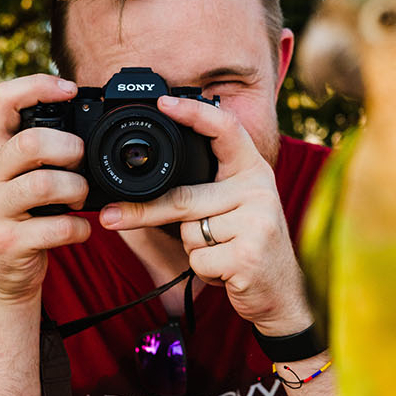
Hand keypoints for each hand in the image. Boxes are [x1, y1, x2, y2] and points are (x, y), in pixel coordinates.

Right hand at [0, 74, 96, 304]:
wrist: (4, 274)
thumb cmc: (25, 216)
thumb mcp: (21, 176)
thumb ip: (42, 148)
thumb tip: (87, 109)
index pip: (2, 99)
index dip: (38, 86)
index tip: (70, 90)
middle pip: (30, 142)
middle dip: (69, 148)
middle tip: (82, 160)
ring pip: (45, 184)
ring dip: (78, 190)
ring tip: (80, 199)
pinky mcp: (8, 241)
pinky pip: (58, 228)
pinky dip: (80, 228)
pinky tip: (79, 229)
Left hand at [98, 95, 312, 334]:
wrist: (282, 293)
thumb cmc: (245, 245)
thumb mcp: (229, 208)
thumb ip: (199, 189)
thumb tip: (135, 187)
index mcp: (252, 170)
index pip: (226, 129)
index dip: (195, 112)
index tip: (163, 102)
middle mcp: (259, 189)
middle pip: (184, 195)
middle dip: (144, 211)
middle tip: (112, 216)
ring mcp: (258, 221)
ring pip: (189, 231)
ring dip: (192, 247)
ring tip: (221, 250)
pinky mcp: (250, 254)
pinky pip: (198, 258)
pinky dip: (201, 269)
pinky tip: (226, 269)